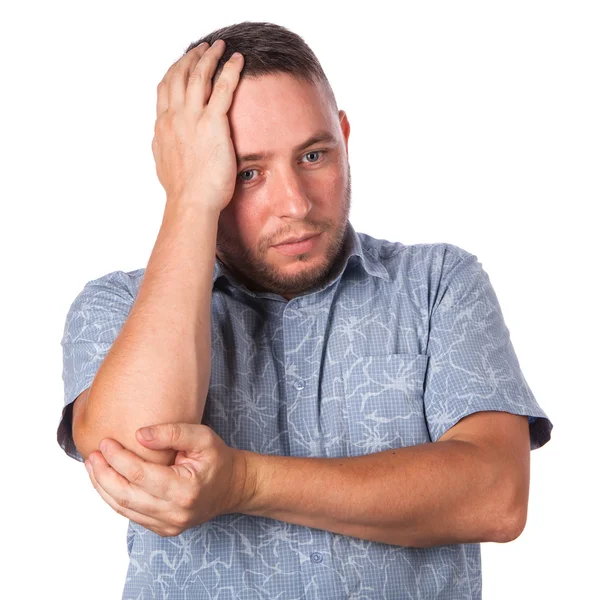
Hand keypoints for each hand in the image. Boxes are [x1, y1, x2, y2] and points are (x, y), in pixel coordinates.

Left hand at [84, 423, 254, 536]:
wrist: (233, 486)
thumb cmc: (217, 459)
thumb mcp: (202, 437)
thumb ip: (172, 432)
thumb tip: (138, 435)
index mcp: (185, 489)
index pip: (140, 475)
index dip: (118, 458)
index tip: (105, 442)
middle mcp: (175, 513)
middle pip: (126, 495)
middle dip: (104, 474)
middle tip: (92, 455)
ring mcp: (169, 525)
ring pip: (124, 509)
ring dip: (104, 488)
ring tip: (93, 467)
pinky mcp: (164, 529)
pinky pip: (132, 515)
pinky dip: (115, 498)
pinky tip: (108, 481)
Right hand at [151, 39, 243, 211]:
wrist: (191, 202)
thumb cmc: (183, 191)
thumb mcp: (164, 163)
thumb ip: (164, 145)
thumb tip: (162, 139)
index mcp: (163, 126)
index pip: (165, 88)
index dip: (174, 71)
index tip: (183, 63)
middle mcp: (174, 116)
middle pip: (180, 75)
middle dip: (191, 57)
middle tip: (203, 48)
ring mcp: (192, 118)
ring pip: (199, 75)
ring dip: (210, 56)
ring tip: (219, 47)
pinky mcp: (213, 123)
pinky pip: (223, 88)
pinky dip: (230, 70)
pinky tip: (238, 60)